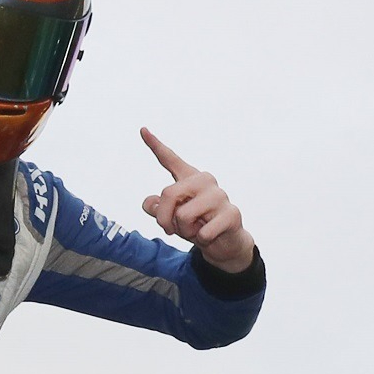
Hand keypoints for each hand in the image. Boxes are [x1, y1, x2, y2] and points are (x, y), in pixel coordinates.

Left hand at [140, 129, 254, 272]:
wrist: (225, 243)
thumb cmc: (196, 226)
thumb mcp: (171, 219)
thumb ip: (157, 209)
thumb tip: (150, 203)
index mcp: (189, 178)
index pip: (170, 160)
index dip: (155, 146)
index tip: (142, 130)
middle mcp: (205, 181)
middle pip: (168, 193)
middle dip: (163, 218)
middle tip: (171, 229)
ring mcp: (219, 196)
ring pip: (183, 216)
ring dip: (184, 231)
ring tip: (196, 230)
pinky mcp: (231, 213)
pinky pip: (201, 232)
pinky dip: (200, 240)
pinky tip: (210, 235)